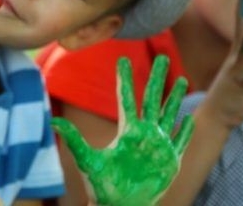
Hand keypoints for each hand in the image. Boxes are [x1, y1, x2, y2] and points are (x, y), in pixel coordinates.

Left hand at [52, 55, 193, 205]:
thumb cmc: (102, 187)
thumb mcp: (88, 160)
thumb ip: (74, 140)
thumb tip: (53, 122)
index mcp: (127, 130)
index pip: (127, 98)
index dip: (125, 78)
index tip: (122, 58)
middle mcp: (144, 133)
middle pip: (153, 98)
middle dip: (157, 77)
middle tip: (163, 56)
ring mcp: (159, 145)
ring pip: (169, 114)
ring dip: (175, 97)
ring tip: (182, 79)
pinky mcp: (171, 160)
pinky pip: (181, 141)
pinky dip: (185, 129)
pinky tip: (190, 118)